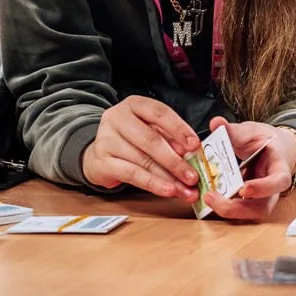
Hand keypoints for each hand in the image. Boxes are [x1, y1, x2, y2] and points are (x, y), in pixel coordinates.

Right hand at [81, 96, 200, 199]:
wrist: (101, 153)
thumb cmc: (131, 139)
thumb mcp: (151, 130)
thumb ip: (170, 138)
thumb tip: (189, 153)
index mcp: (134, 104)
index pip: (160, 113)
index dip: (180, 129)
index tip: (195, 146)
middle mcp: (117, 118)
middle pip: (151, 140)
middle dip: (175, 161)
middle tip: (192, 176)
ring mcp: (106, 139)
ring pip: (143, 160)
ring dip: (167, 178)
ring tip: (184, 189)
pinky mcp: (102, 162)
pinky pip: (131, 174)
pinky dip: (152, 184)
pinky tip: (166, 190)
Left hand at [202, 117, 295, 221]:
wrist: (269, 150)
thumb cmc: (263, 141)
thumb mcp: (251, 132)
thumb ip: (233, 130)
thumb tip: (216, 123)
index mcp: (279, 168)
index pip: (279, 182)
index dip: (263, 188)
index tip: (243, 188)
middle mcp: (272, 189)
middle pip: (262, 208)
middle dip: (236, 208)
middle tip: (211, 197)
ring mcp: (261, 199)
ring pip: (249, 214)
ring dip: (227, 210)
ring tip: (207, 198)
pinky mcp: (248, 203)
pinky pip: (237, 210)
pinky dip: (221, 205)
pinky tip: (206, 196)